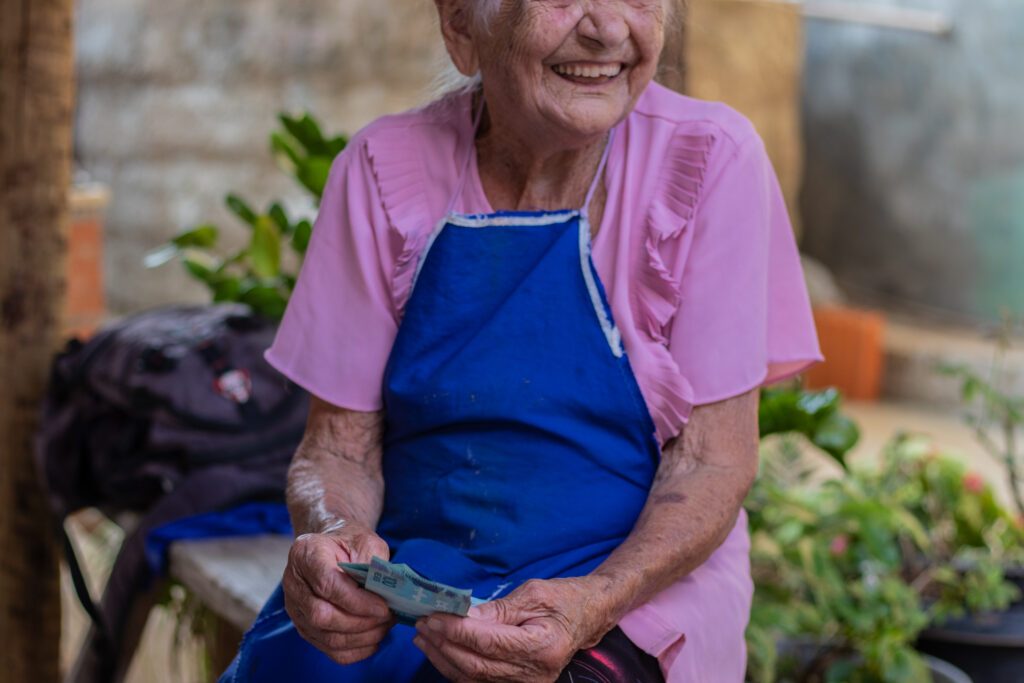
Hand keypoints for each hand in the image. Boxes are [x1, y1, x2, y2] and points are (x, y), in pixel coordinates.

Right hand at [282, 523, 395, 664]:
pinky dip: (356, 650)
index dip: (357, 601)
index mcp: (305, 554)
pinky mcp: (304, 627)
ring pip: (327, 637)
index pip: (327, 584)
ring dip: (362, 637)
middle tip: (388, 617)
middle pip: (322, 616)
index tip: (383, 607)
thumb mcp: (366, 541)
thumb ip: (375, 565)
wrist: (332, 548)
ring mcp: (296, 609)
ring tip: (385, 626)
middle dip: (361, 622)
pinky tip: (374, 639)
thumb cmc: (349, 543)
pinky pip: (329, 649)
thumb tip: (388, 596)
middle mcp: (294, 583)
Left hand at [412, 577, 609, 682]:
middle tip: (422, 623)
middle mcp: (535, 673)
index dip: (457, 631)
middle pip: (477, 666)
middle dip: (444, 644)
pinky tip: (440, 650)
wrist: (589, 616)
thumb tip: (462, 616)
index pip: (489, 643)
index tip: (433, 615)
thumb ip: (497, 609)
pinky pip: (479, 681)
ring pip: (474, 678)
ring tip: (423, 636)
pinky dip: (455, 666)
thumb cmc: (564, 599)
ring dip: (443, 657)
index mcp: (543, 647)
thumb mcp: (533, 593)